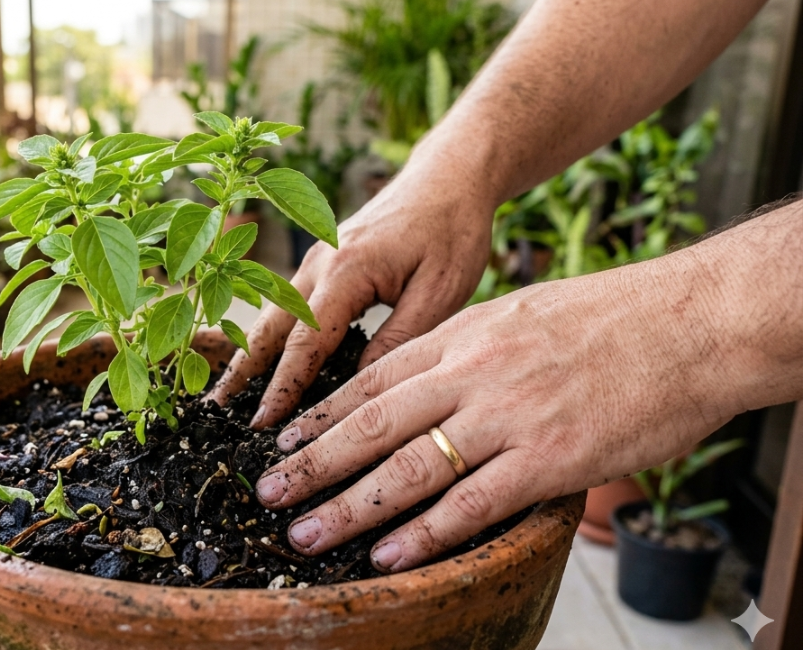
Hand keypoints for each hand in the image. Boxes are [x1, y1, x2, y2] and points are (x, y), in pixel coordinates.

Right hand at [209, 153, 496, 427]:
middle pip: (270, 327)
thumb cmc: (452, 231)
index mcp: (347, 271)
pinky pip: (288, 304)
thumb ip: (398, 340)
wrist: (450, 177)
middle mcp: (320, 263)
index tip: (263, 424)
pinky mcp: (324, 261)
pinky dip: (272, 336)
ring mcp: (317, 259)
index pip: (305, 342)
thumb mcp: (441, 293)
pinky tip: (264, 362)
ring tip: (226, 393)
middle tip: (216, 411)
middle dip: (242, 371)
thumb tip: (361, 388)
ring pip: (272, 315)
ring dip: (248, 354)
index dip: (283, 387)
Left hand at [254, 254, 737, 571]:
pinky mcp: (549, 458)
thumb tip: (424, 379)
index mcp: (463, 335)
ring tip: (304, 535)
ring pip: (409, 468)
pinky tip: (389, 555)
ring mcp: (508, 416)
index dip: (321, 416)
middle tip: (268, 494)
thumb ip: (466, 347)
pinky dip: (426, 534)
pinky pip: (473, 503)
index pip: (372, 379)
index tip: (284, 443)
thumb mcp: (519, 313)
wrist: (693, 322)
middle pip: (371, 424)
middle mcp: (473, 373)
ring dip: (349, 507)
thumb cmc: (612, 318)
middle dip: (313, 465)